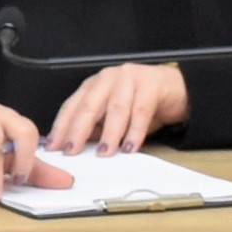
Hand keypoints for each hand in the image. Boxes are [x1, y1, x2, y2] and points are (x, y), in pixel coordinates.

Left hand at [43, 62, 188, 156]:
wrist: (177, 90)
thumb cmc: (142, 104)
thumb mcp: (114, 118)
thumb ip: (96, 127)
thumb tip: (75, 146)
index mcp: (94, 85)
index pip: (73, 105)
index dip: (62, 126)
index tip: (54, 146)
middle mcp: (108, 78)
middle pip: (89, 106)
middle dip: (79, 130)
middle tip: (72, 150)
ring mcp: (130, 78)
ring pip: (115, 108)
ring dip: (109, 133)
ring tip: (104, 153)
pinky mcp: (151, 84)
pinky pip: (141, 111)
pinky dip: (135, 131)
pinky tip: (130, 146)